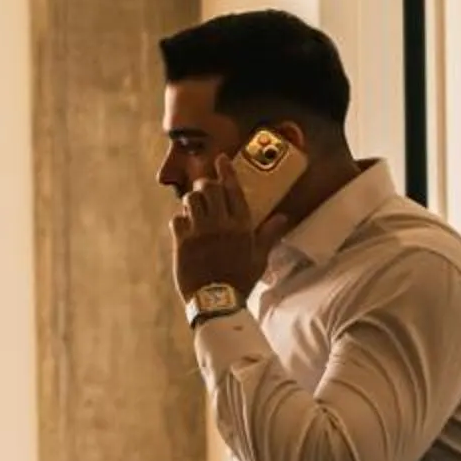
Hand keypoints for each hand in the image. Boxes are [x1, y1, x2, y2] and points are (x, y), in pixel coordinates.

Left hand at [169, 154, 285, 303]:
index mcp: (241, 226)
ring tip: (195, 209)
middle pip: (208, 188)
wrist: (217, 301)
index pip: (233, 189)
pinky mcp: (182, 242)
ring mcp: (199, 232)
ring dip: (191, 201)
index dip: (226, 171)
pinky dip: (179, 220)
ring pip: (190, 200)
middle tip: (204, 190)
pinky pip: (177, 219)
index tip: (221, 159)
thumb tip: (284, 217)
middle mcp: (220, 224)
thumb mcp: (260, 257)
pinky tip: (185, 228)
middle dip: (204, 185)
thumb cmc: (241, 279)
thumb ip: (269, 234)